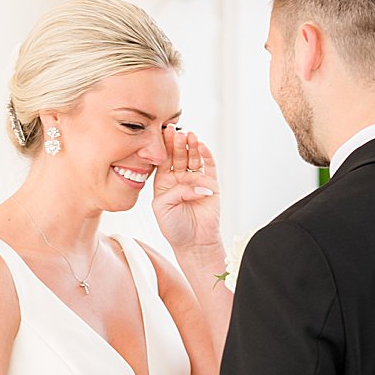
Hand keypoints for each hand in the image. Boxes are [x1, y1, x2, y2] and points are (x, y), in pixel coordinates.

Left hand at [152, 127, 222, 263]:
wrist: (194, 243)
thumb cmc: (174, 227)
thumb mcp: (162, 207)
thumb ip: (173, 191)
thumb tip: (193, 183)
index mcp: (164, 182)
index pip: (164, 160)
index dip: (164, 147)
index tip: (163, 133)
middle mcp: (180, 178)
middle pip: (179, 156)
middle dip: (178, 143)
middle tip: (177, 132)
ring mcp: (196, 180)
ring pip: (194, 159)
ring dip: (192, 147)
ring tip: (190, 136)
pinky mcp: (211, 185)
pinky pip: (209, 167)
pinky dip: (207, 156)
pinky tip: (202, 147)